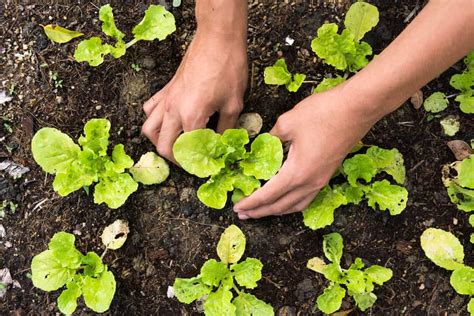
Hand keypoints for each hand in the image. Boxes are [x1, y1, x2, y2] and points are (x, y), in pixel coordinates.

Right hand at [142, 32, 247, 160]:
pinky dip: (154, 120)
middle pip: (163, 146)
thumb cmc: (228, 68)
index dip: (197, 163)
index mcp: (191, 117)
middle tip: (190, 161)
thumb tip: (223, 144)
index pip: (188, 151)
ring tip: (175, 145)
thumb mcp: (234, 104)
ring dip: (160, 142)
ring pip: (149, 129)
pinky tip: (168, 122)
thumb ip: (226, 129)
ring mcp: (166, 99)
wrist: (217, 39)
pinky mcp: (166, 89)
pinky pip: (150, 109)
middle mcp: (173, 110)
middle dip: (175, 159)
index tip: (206, 167)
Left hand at [233, 86, 376, 218]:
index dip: (250, 203)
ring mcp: (321, 180)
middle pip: (280, 206)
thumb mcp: (287, 123)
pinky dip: (291, 204)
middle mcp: (309, 183)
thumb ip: (270, 138)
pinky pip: (306, 198)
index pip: (267, 195)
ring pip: (295, 205)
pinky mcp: (328, 175)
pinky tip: (286, 199)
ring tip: (261, 211)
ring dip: (276, 210)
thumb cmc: (323, 113)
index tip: (237, 207)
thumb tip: (261, 145)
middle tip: (243, 213)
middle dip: (260, 211)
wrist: (357, 108)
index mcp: (296, 173)